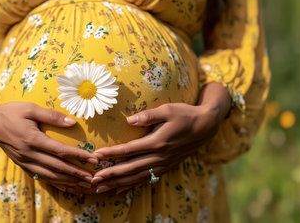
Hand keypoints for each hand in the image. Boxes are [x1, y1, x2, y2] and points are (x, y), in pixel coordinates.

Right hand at [0, 102, 97, 190]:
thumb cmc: (11, 112)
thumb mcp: (30, 108)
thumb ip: (52, 115)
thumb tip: (73, 122)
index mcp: (32, 139)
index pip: (60, 150)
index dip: (78, 156)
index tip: (93, 158)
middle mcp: (29, 153)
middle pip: (57, 167)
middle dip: (77, 173)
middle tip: (93, 177)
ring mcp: (24, 161)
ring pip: (49, 175)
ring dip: (68, 180)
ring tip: (82, 183)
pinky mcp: (22, 164)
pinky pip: (40, 176)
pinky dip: (54, 181)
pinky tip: (64, 184)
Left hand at [90, 82, 230, 193]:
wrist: (206, 126)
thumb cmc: (185, 114)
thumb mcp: (168, 109)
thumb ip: (148, 115)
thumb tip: (128, 120)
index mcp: (158, 141)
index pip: (130, 149)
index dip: (112, 153)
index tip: (96, 156)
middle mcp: (160, 156)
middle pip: (131, 168)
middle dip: (111, 175)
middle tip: (93, 180)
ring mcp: (164, 164)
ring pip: (137, 177)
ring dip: (118, 184)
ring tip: (101, 189)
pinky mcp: (166, 167)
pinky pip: (147, 179)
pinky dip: (132, 185)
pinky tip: (119, 189)